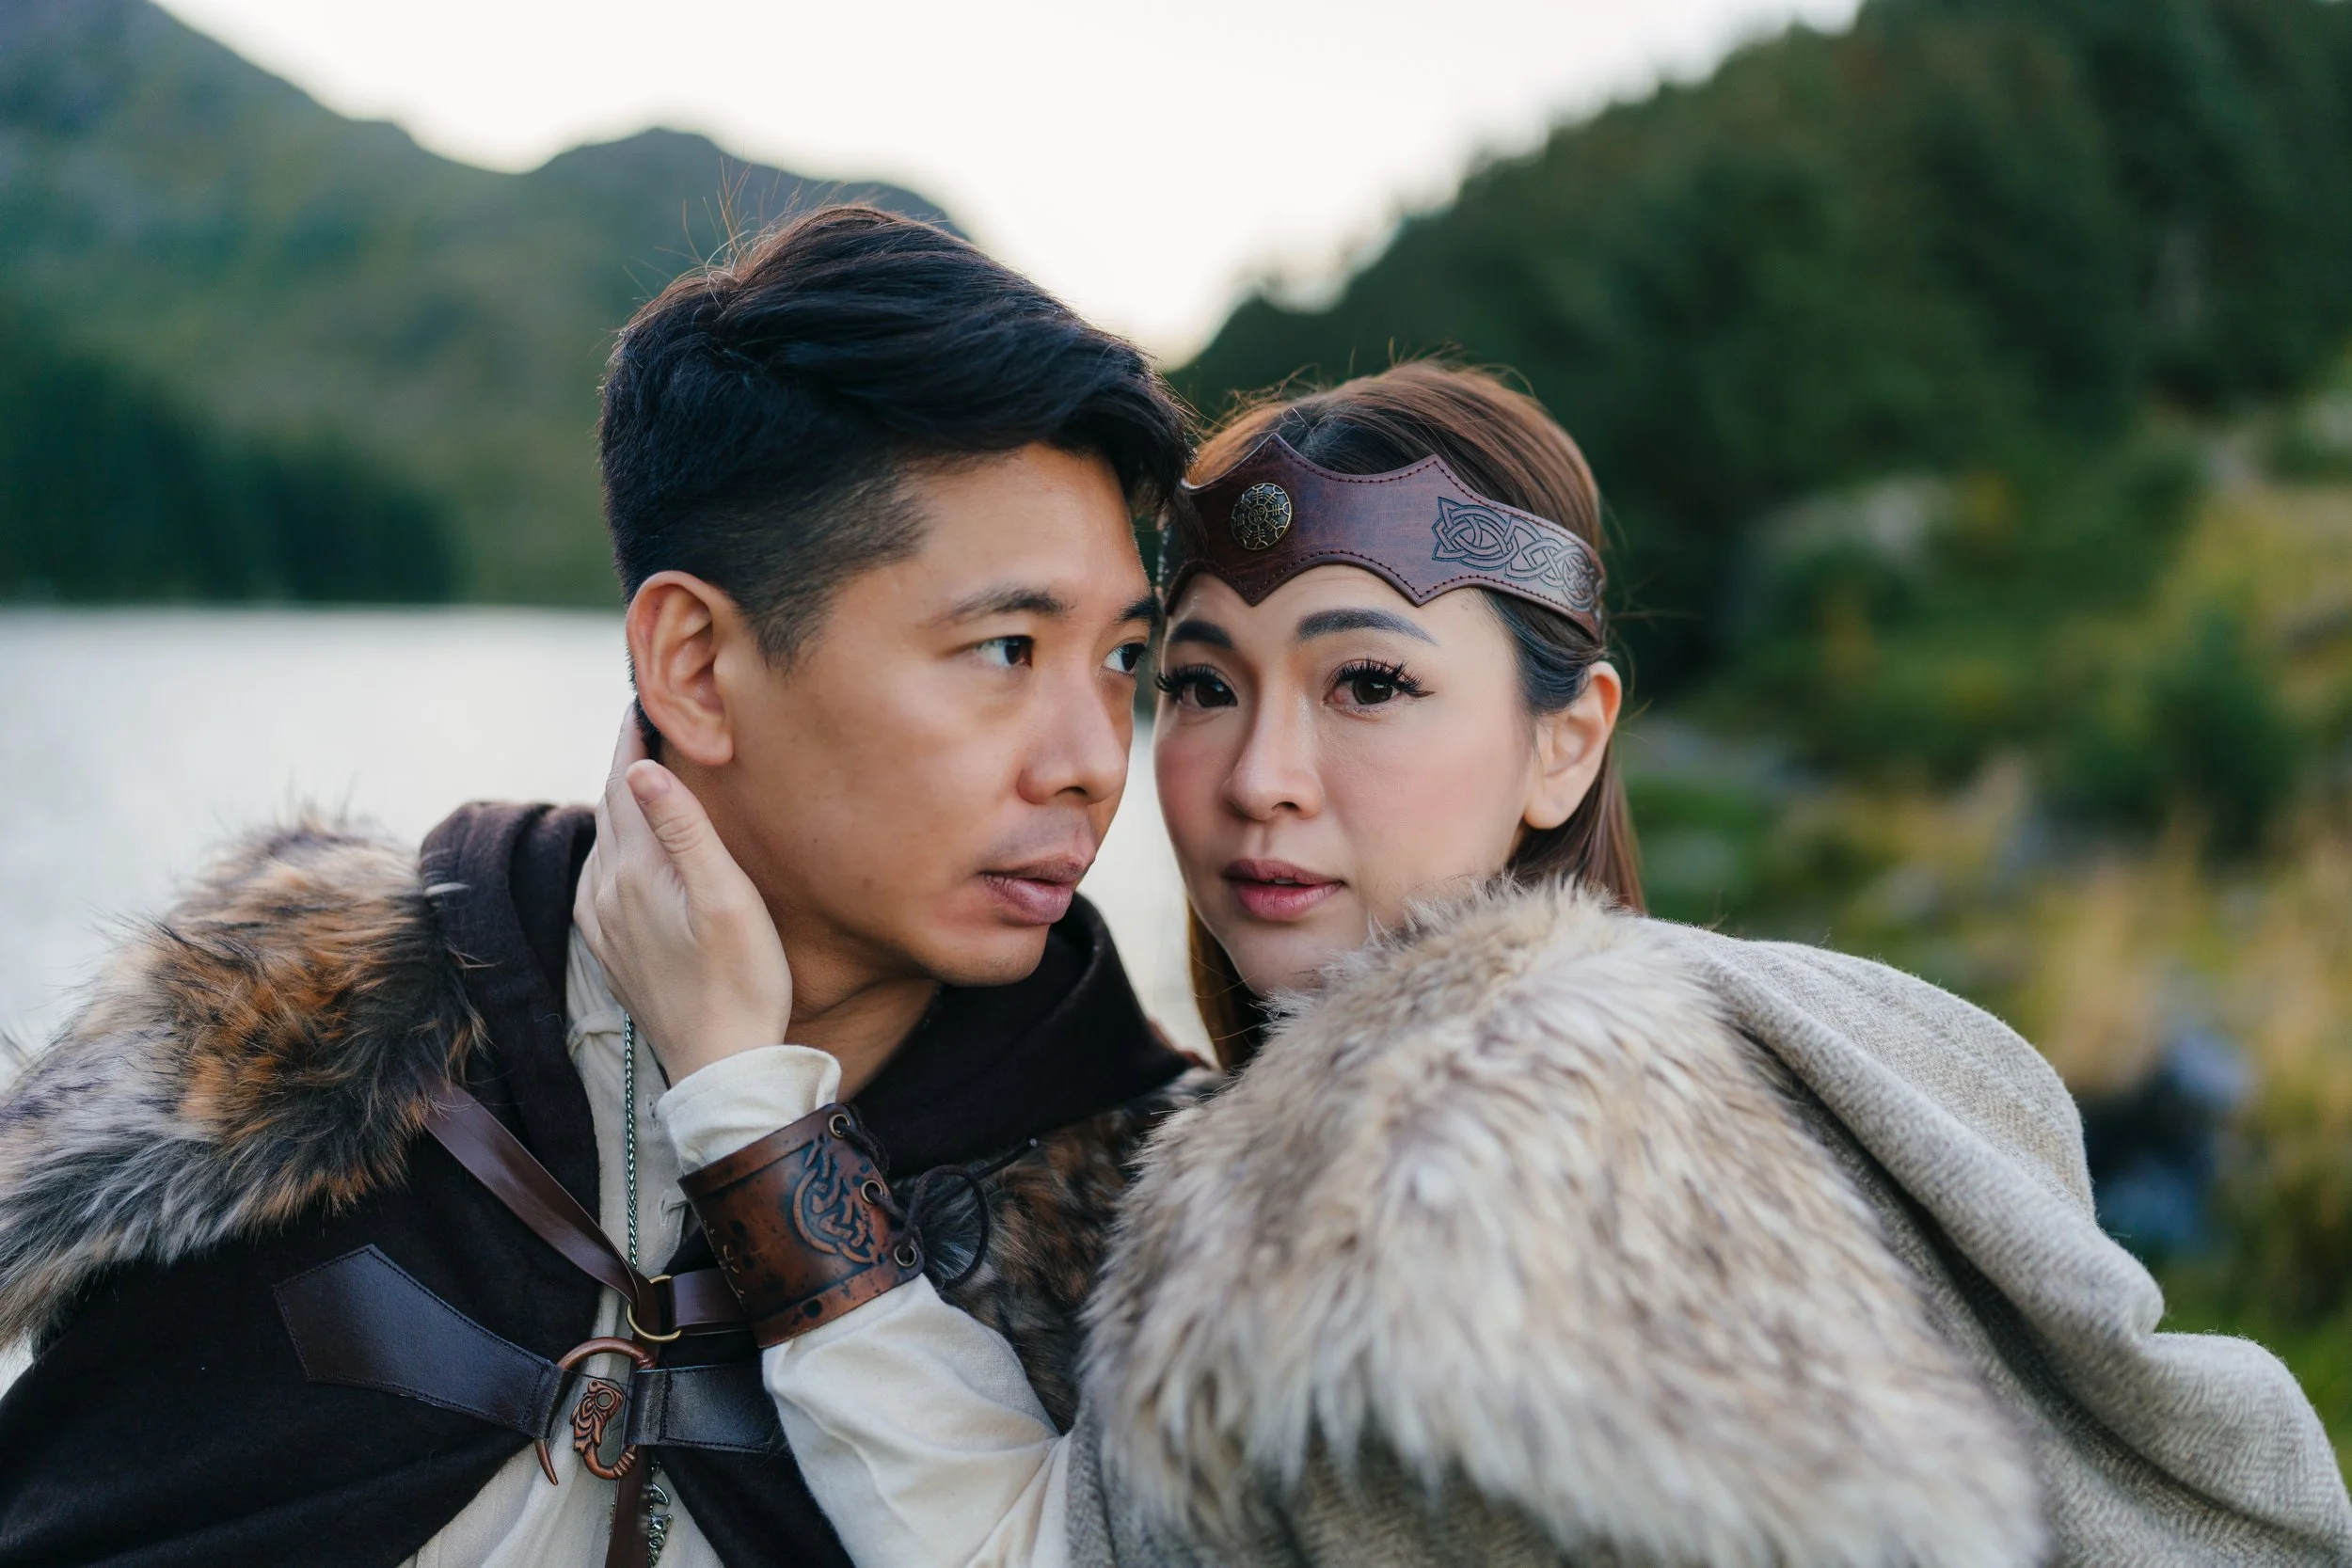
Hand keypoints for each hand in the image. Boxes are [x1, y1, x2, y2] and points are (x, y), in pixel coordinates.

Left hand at [574, 709, 793, 1081]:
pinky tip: (633, 842)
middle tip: (649, 718)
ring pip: (607, 839)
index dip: (635, 736)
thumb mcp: (727, 900)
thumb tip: (645, 767)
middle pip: (613, 805)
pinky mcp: (609, 945)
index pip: (628, 782)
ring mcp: (602, 920)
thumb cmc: (743, 982)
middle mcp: (606, 890)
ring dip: (625, 801)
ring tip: (647, 767)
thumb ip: (686, 831)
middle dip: (631, 760)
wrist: (721, 1066)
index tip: (645, 697)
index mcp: (636, 871)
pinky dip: (618, 841)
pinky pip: (603, 875)